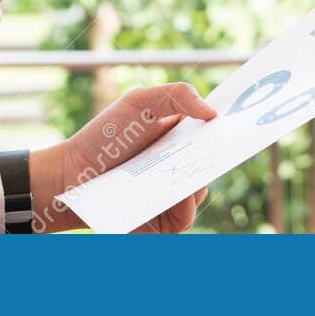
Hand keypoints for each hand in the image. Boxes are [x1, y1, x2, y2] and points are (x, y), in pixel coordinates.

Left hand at [30, 83, 217, 232]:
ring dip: (198, 179)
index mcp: (181, 138)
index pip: (214, 134)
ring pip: (201, 189)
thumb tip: (213, 113)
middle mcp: (180, 166)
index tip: (243, 120)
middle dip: (222, 153)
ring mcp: (172, 194)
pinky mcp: (162, 220)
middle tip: (226, 145)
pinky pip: (185, 215)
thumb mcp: (140, 101)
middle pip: (213, 162)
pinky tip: (178, 191)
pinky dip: (184, 203)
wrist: (72, 172)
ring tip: (194, 169)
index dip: (230, 128)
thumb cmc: (105, 135)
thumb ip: (178, 95)